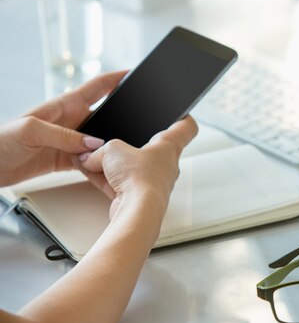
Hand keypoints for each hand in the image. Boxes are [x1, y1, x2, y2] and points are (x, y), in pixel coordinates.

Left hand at [0, 72, 125, 186]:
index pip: (98, 86)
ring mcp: (69, 141)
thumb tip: (94, 142)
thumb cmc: (0, 141)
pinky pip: (90, 163)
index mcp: (64, 105)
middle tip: (142, 124)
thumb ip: (64, 135)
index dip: (117, 78)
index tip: (135, 74)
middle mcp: (71, 121)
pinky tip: (108, 175)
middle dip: (123, 119)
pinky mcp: (66, 160)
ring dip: (112, 150)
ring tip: (126, 158)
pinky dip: (100, 170)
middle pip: (105, 117)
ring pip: (100, 144)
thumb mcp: (31, 130)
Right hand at [75, 116, 197, 220]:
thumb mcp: (112, 149)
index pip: (186, 128)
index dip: (183, 117)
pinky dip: (103, 178)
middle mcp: (165, 165)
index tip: (179, 112)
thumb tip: (90, 157)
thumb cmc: (139, 178)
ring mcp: (152, 182)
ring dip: (111, 163)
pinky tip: (87, 172)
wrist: (137, 211)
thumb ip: (100, 149)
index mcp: (169, 147)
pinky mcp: (137, 197)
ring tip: (91, 158)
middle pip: (151, 148)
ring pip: (130, 167)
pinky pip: (119, 183)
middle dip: (130, 143)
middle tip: (116, 136)